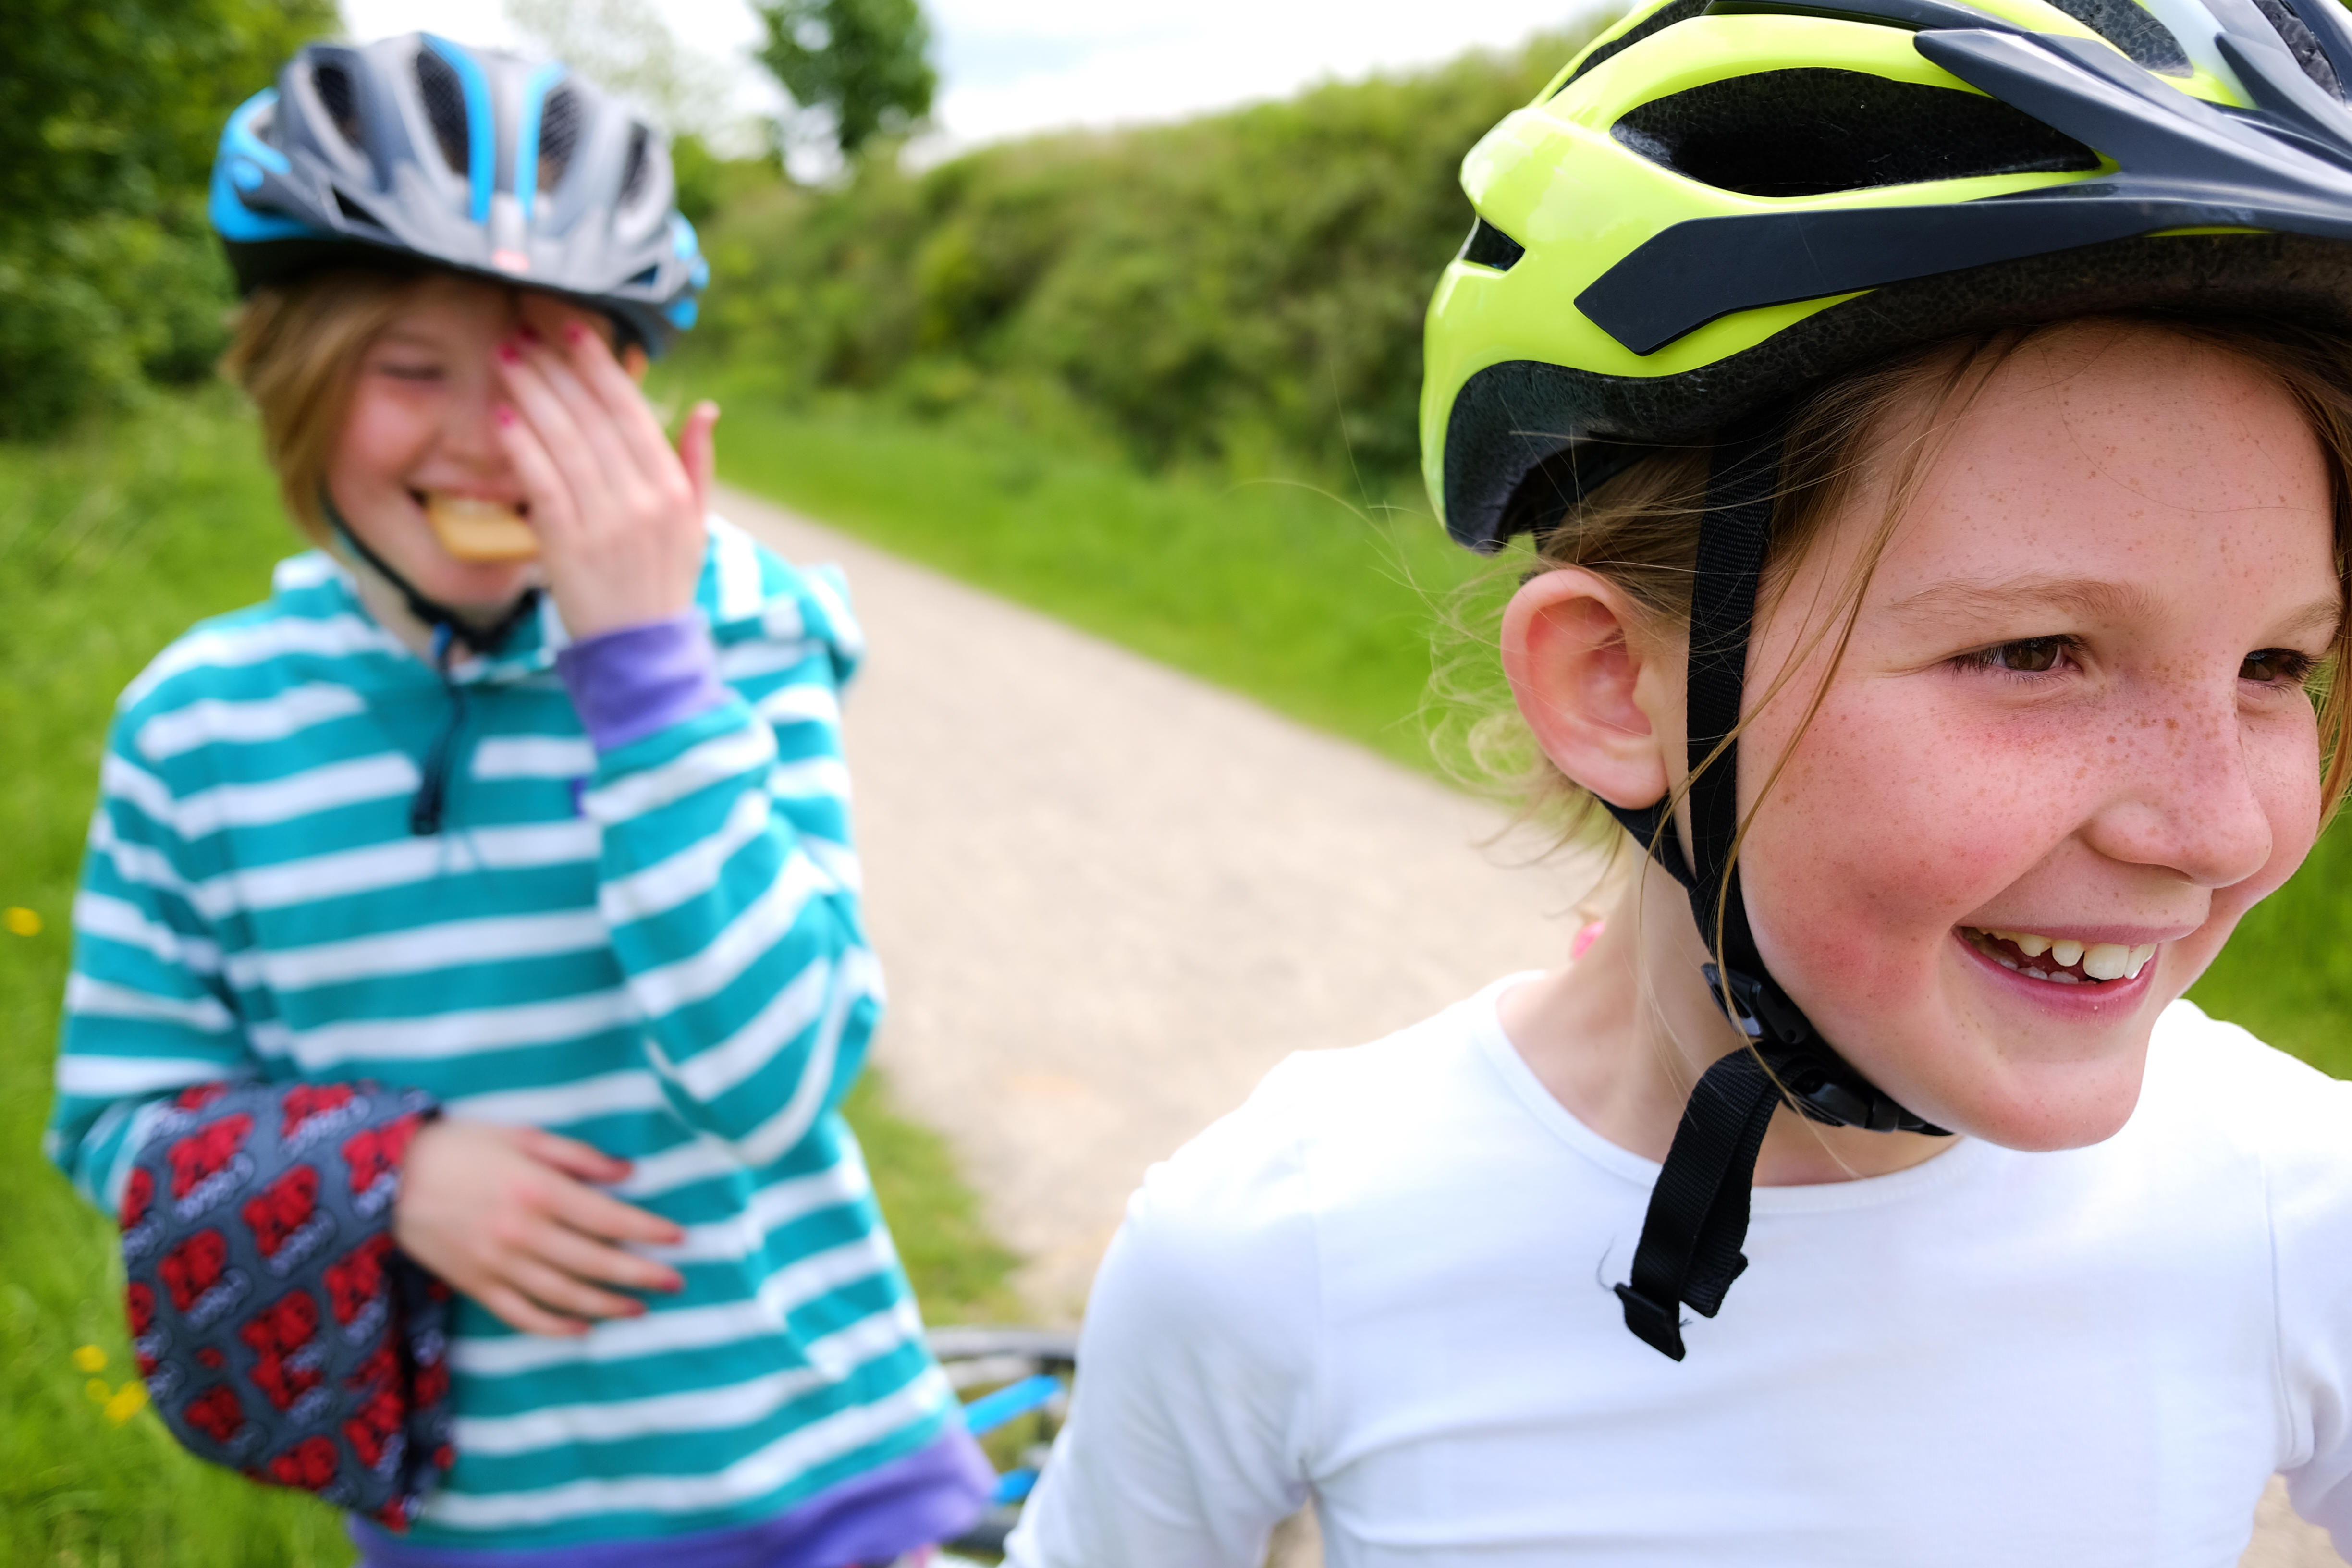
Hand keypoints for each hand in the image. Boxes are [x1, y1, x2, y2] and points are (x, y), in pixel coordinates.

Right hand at [392, 1118, 686, 1336]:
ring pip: (564, 1296)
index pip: (608, 1219)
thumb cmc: (461, 1147)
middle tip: (676, 1283)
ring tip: (639, 1309)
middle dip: (641, 1275)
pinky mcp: (476, 1285)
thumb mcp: (522, 1136)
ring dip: (607, 1306)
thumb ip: (578, 1156)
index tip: (679, 1239)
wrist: (388, 1177)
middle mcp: (523, 1233)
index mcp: (539, 1191)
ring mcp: (498, 1264)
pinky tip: (582, 1330)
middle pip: (595, 1263)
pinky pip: (522, 1315)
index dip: (647, 1232)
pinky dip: (554, 1327)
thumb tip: (628, 1172)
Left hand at [492, 312, 719, 641]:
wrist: (641, 651)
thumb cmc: (664, 583)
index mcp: (672, 488)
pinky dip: (521, 446)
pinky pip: (542, 483)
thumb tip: (705, 407)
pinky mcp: (569, 544)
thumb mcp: (695, 523)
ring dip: (531, 393)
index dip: (598, 365)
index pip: (631, 411)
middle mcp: (642, 499)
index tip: (571, 329)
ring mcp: (606, 521)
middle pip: (592, 417)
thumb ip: (697, 463)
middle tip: (522, 330)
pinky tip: (502, 416)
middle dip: (554, 367)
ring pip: (564, 441)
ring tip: (505, 358)